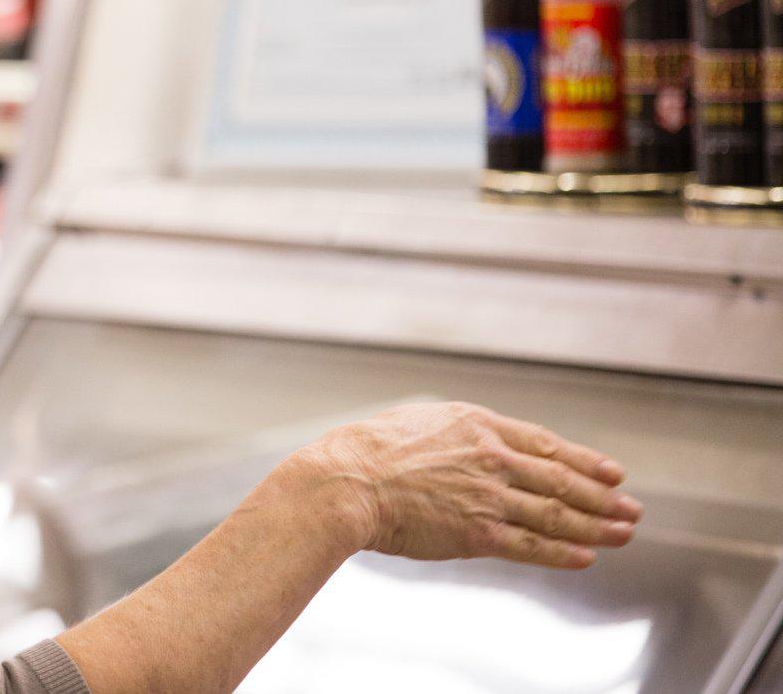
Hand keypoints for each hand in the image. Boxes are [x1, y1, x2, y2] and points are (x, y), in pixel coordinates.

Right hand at [297, 401, 642, 569]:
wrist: (346, 481)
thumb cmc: (369, 450)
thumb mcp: (420, 421)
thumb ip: (456, 432)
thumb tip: (471, 437)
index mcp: (478, 424)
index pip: (547, 444)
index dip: (585, 461)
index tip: (613, 472)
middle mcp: (492, 458)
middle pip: (562, 480)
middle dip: (603, 497)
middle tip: (632, 509)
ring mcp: (488, 496)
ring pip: (556, 513)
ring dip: (596, 526)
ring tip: (623, 533)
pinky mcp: (477, 533)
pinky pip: (531, 545)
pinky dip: (563, 552)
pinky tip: (586, 557)